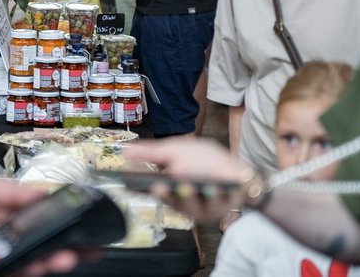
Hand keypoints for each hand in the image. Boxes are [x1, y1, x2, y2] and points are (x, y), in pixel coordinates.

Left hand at [0, 178, 78, 276]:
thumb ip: (15, 193)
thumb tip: (43, 193)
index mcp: (10, 220)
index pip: (44, 225)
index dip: (64, 227)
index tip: (83, 225)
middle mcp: (8, 242)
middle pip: (44, 249)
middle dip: (67, 249)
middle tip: (86, 248)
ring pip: (31, 265)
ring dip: (50, 262)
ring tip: (66, 257)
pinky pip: (11, 273)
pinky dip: (25, 270)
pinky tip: (36, 265)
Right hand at [125, 138, 254, 222]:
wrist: (234, 168)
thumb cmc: (202, 160)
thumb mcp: (175, 150)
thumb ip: (152, 153)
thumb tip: (124, 150)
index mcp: (172, 191)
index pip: (159, 193)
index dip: (153, 191)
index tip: (150, 185)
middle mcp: (187, 203)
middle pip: (176, 204)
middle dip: (170, 197)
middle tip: (162, 187)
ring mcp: (206, 207)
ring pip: (196, 208)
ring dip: (192, 198)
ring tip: (188, 186)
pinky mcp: (225, 207)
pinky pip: (220, 204)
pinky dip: (217, 196)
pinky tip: (216, 187)